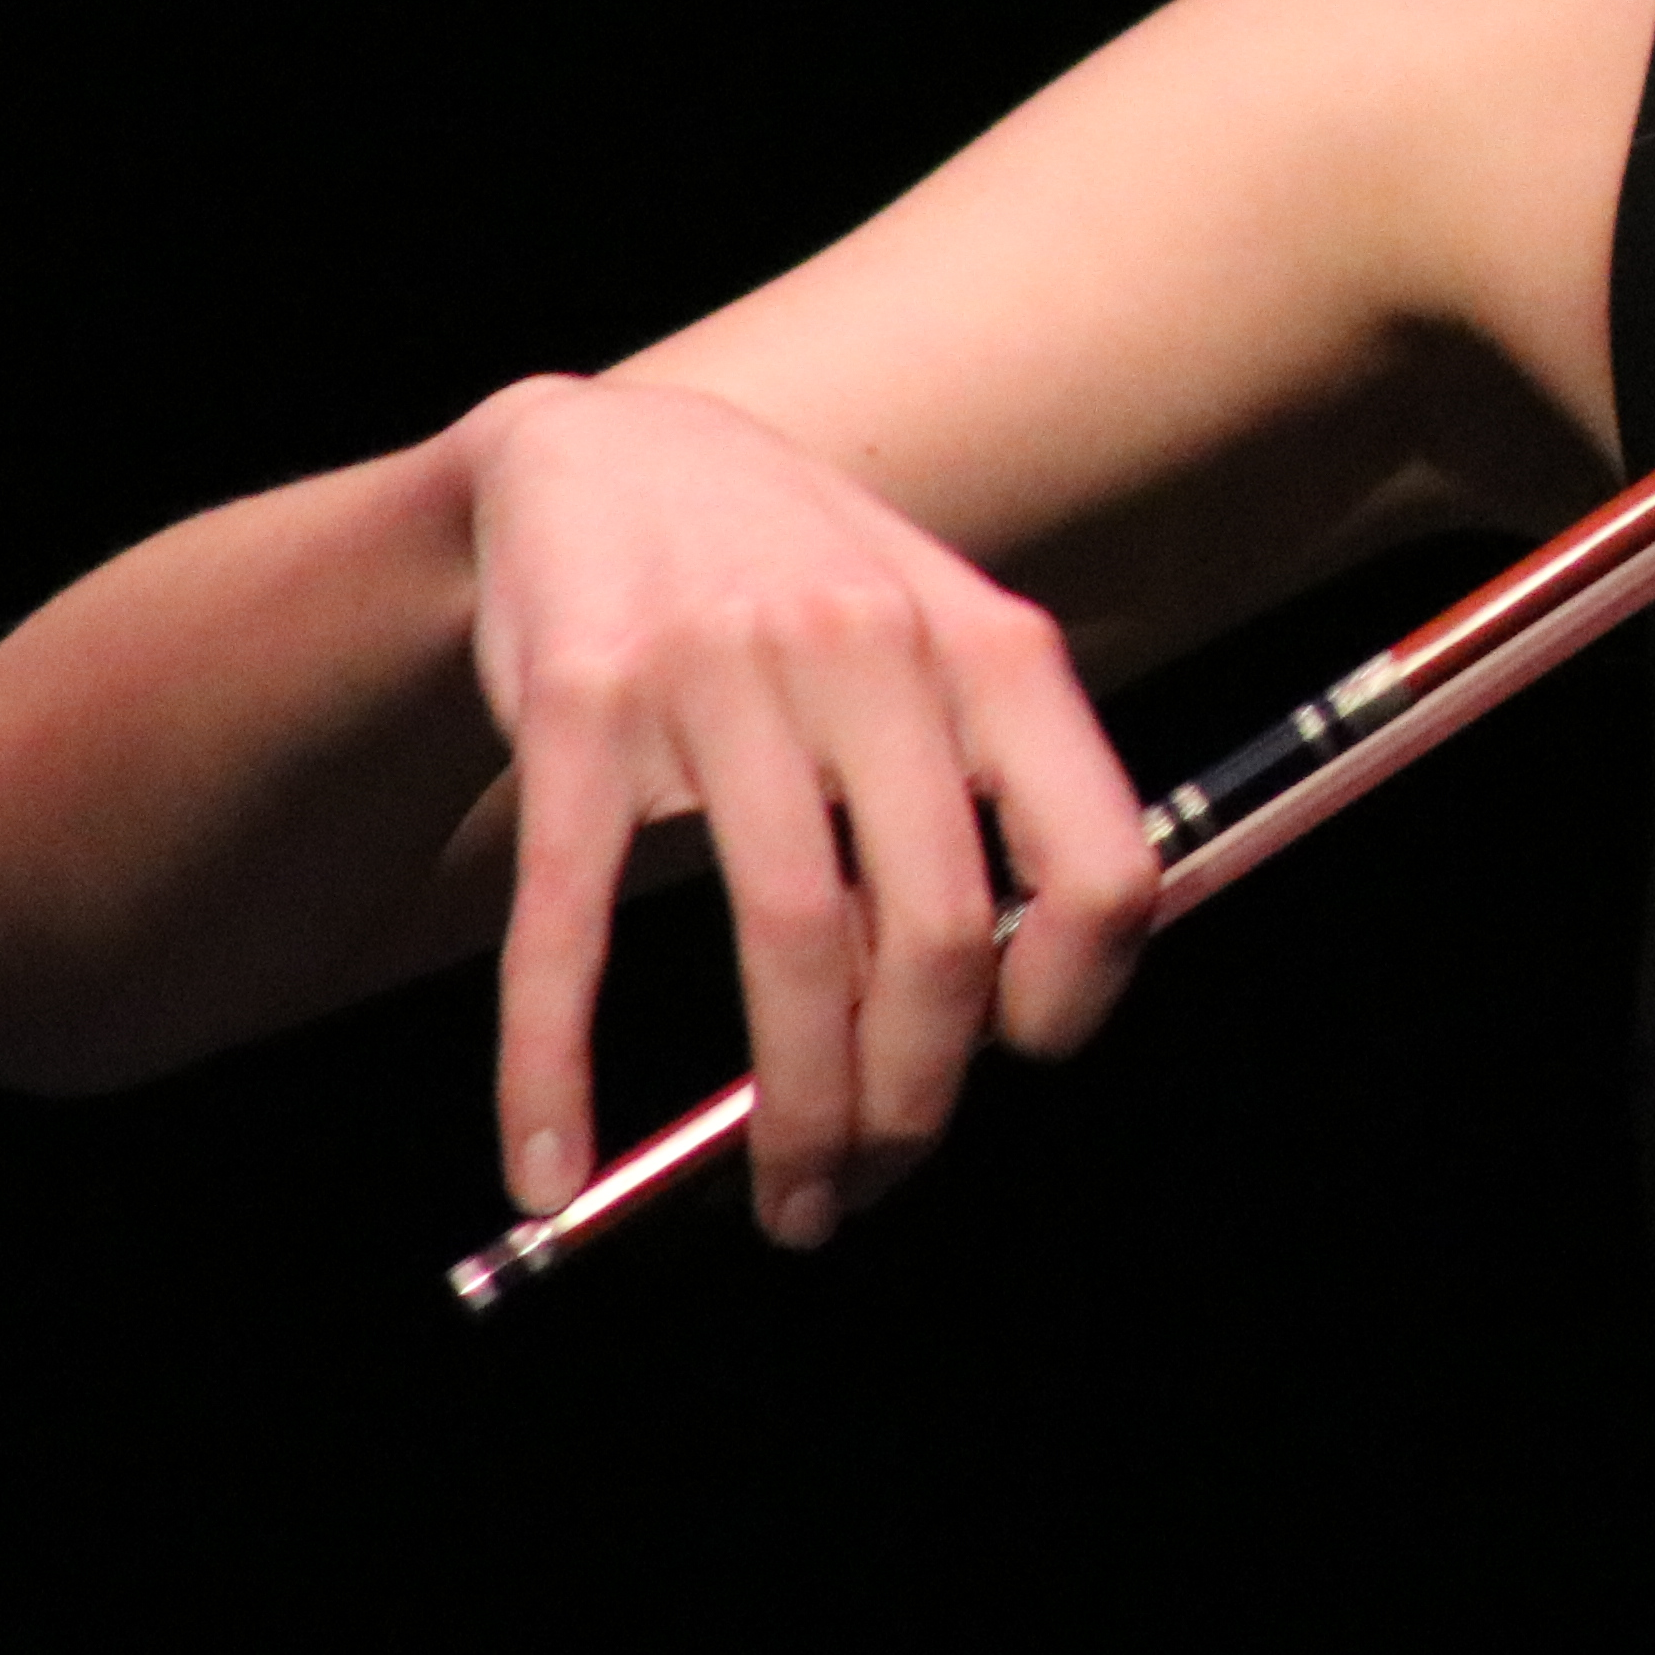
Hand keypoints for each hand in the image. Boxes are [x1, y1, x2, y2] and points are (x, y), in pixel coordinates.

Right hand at [459, 373, 1153, 1245]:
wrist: (601, 456)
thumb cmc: (802, 583)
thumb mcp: (935, 642)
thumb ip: (991, 789)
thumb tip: (1014, 1004)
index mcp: (993, 649)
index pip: (1102, 858)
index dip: (1076, 997)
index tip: (1021, 1065)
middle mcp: (873, 650)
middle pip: (933, 931)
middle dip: (910, 1100)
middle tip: (870, 1184)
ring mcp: (723, 673)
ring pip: (789, 940)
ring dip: (792, 1109)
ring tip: (787, 1197)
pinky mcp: (578, 707)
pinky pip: (568, 922)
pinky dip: (552, 1066)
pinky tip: (552, 1167)